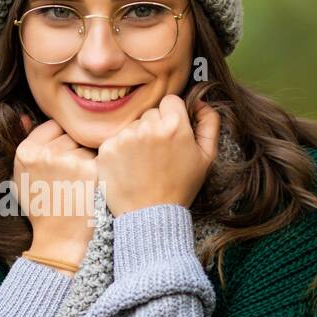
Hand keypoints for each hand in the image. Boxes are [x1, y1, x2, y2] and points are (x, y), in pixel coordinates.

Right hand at [14, 116, 98, 266]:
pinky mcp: (91, 170)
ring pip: (87, 145)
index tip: (61, 161)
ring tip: (79, 185)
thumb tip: (23, 116)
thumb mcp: (22, 179)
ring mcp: (69, 160)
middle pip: (71, 134)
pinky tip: (92, 187)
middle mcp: (45, 153)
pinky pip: (101, 157)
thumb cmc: (43, 209)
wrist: (61, 238)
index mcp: (25, 152)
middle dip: (74, 149)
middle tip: (71, 177)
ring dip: (88, 159)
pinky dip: (100, 170)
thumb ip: (26, 147)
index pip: (52, 127)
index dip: (60, 143)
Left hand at [95, 94, 220, 216]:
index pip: (170, 101)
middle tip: (158, 155)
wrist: (151, 215)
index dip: (172, 117)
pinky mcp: (106, 149)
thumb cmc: (181, 187)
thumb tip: (200, 101)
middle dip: (154, 129)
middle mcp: (147, 127)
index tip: (171, 134)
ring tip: (143, 164)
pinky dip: (120, 151)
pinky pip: (115, 140)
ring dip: (136, 139)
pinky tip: (129, 168)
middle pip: (150, 114)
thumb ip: (209, 123)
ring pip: (132, 126)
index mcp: (174, 126)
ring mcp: (124, 137)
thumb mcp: (207, 157)